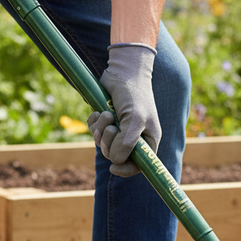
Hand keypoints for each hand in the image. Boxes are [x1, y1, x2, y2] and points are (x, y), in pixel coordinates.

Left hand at [88, 44, 160, 177]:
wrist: (124, 71)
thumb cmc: (135, 95)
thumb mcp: (135, 120)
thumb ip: (126, 143)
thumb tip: (114, 161)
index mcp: (147, 141)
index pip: (138, 166)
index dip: (125, 169)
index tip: (112, 168)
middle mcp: (134, 138)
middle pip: (116, 156)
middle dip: (109, 143)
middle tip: (110, 128)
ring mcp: (119, 130)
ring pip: (103, 144)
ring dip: (100, 131)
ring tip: (105, 115)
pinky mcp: (106, 121)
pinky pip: (94, 132)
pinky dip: (93, 124)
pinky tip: (98, 112)